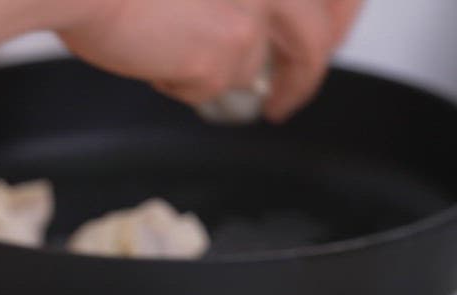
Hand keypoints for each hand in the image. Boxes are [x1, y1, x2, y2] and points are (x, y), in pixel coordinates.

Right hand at [59, 0, 362, 121]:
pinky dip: (179, 83)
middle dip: (302, 77)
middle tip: (283, 103)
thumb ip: (228, 1)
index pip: (321, 5)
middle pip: (311, 40)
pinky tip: (151, 59)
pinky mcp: (223, 53)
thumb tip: (245, 41)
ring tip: (169, 58)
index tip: (314, 51)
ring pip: (249, 69)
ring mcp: (249, 15)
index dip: (325, 28)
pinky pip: (211, 87)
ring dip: (213, 73)